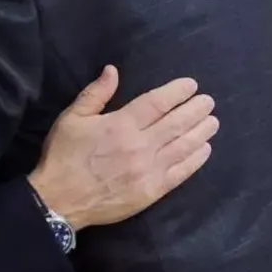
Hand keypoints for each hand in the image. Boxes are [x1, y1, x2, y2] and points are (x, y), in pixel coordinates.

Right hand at [28, 65, 217, 229]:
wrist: (59, 201)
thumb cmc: (64, 156)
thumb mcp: (72, 118)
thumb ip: (95, 93)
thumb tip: (113, 70)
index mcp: (121, 124)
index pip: (157, 102)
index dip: (177, 92)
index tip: (191, 85)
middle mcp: (139, 145)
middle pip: (176, 123)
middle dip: (196, 110)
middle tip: (208, 102)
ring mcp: (148, 169)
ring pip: (183, 146)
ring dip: (201, 132)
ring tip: (213, 122)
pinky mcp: (152, 191)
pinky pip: (180, 173)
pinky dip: (195, 160)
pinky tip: (205, 149)